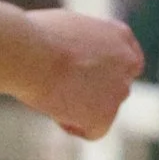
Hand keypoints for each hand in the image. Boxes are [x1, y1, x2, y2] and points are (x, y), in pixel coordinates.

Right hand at [20, 10, 143, 140]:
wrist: (31, 53)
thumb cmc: (32, 36)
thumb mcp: (65, 28)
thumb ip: (81, 44)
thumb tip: (72, 56)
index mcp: (119, 35)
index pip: (127, 61)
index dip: (106, 73)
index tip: (85, 79)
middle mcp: (128, 62)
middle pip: (116, 86)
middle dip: (92, 92)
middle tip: (59, 88)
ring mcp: (120, 89)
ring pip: (104, 108)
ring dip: (79, 107)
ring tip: (50, 93)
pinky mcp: (107, 114)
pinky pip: (94, 131)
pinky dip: (74, 126)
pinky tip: (54, 111)